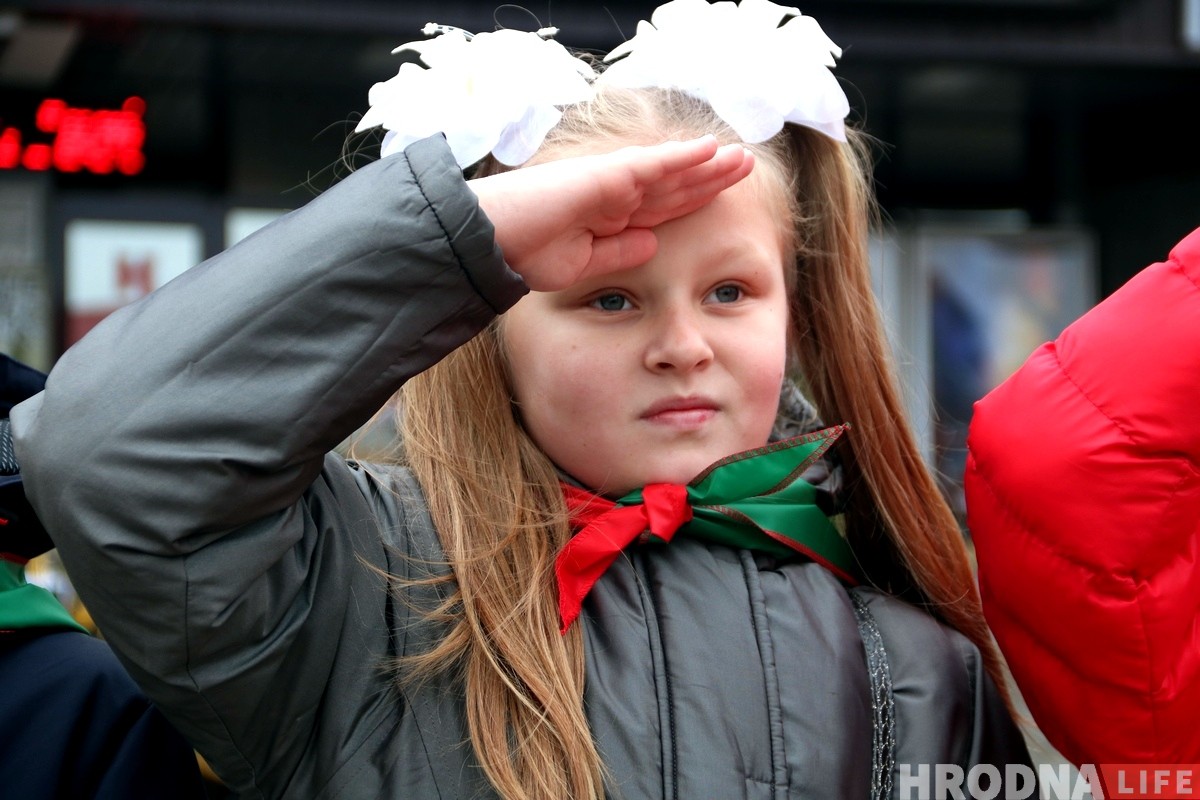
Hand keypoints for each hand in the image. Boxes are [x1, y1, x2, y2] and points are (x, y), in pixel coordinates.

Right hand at [468, 136, 753, 291]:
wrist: (492, 242)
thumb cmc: (525, 253)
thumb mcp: (585, 263)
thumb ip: (620, 252)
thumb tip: (654, 241)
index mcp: (611, 216)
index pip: (664, 206)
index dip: (696, 198)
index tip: (724, 194)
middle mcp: (615, 194)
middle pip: (675, 185)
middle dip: (711, 177)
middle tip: (746, 165)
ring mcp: (611, 182)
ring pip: (672, 172)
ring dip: (709, 164)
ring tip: (742, 156)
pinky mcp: (605, 176)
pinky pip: (652, 165)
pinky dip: (683, 157)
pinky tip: (711, 149)